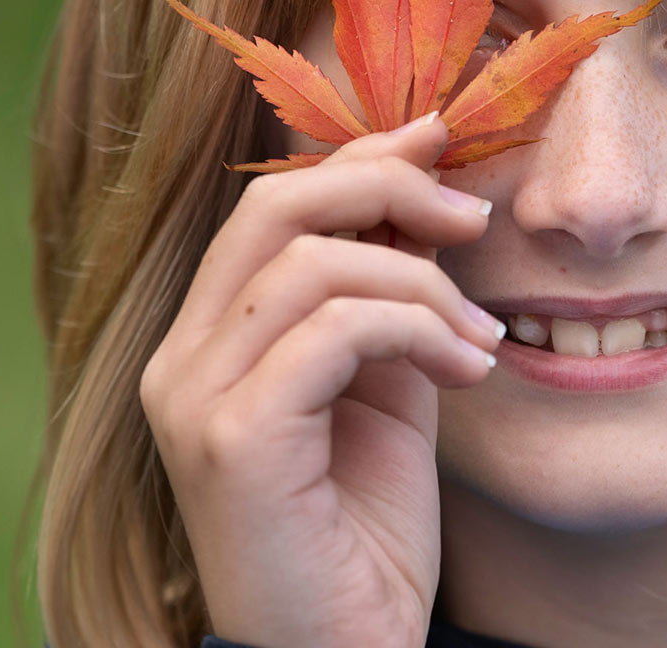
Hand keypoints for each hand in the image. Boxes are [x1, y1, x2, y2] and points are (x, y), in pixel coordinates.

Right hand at [139, 113, 500, 647]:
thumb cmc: (367, 527)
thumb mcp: (389, 382)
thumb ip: (391, 294)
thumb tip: (427, 193)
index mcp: (213, 337)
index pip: (272, 206)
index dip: (359, 160)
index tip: (441, 140)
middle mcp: (184, 357)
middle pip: (274, 207)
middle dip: (386, 186)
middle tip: (474, 214)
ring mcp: (196, 398)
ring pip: (311, 265)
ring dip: (423, 282)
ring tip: (482, 333)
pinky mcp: (231, 440)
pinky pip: (333, 331)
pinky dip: (418, 329)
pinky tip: (470, 367)